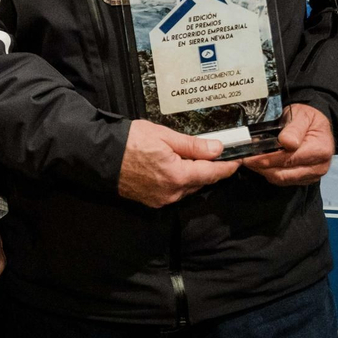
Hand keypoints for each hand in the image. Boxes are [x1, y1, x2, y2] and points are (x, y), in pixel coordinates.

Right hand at [116, 119, 239, 207]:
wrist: (100, 155)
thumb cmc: (130, 141)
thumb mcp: (164, 135)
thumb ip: (193, 145)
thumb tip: (218, 149)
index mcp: (177, 176)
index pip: (211, 173)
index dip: (227, 166)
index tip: (238, 160)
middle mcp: (172, 193)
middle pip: (201, 181)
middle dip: (209, 168)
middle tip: (214, 152)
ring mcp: (161, 200)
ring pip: (188, 187)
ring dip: (193, 174)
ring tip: (191, 157)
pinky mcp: (152, 201)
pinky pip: (174, 192)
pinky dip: (179, 180)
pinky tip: (174, 166)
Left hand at [242, 104, 335, 185]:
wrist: (317, 123)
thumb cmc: (308, 118)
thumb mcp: (302, 116)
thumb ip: (294, 129)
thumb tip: (287, 142)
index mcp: (320, 150)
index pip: (289, 159)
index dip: (267, 159)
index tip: (249, 156)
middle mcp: (319, 167)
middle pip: (284, 174)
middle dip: (262, 167)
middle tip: (245, 159)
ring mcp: (312, 175)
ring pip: (282, 179)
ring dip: (264, 171)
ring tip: (251, 160)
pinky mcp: (305, 179)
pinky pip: (284, 180)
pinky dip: (271, 172)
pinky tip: (261, 164)